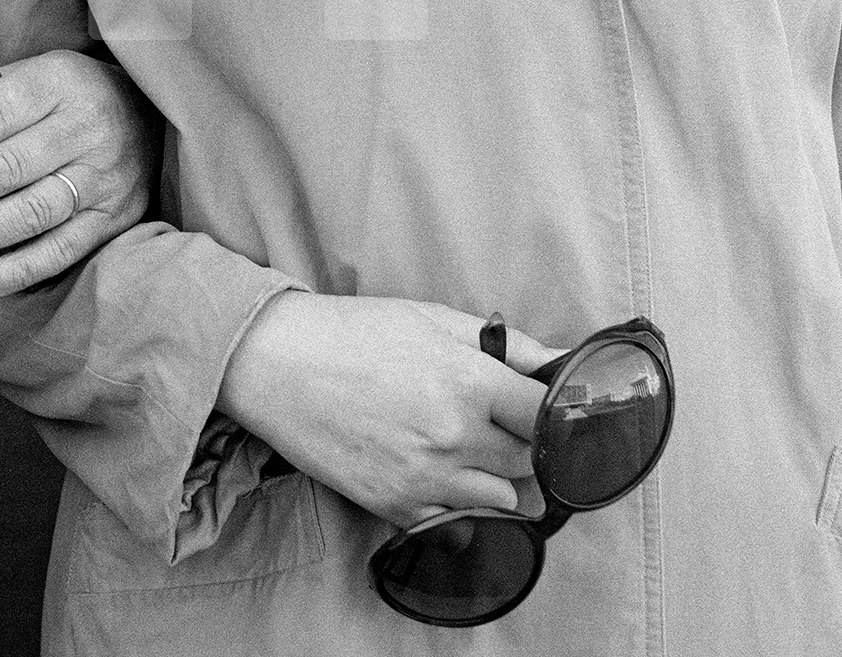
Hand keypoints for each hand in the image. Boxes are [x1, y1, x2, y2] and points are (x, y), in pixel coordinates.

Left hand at [0, 50, 159, 299]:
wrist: (150, 113)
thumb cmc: (70, 94)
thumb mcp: (34, 73)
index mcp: (57, 83)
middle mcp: (84, 129)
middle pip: (5, 168)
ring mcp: (103, 178)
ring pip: (29, 214)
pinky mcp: (114, 218)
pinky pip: (60, 250)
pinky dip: (17, 270)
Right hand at [216, 295, 552, 527]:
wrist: (278, 364)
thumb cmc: (355, 331)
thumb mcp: (433, 317)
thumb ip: (507, 343)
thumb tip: (563, 359)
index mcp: (468, 380)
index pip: (548, 416)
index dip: (553, 410)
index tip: (545, 406)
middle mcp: (455, 435)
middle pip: (532, 461)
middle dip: (527, 442)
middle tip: (504, 421)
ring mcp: (427, 478)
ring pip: (505, 500)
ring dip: (500, 477)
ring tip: (472, 447)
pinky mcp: (398, 507)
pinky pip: (459, 523)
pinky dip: (462, 504)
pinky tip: (442, 472)